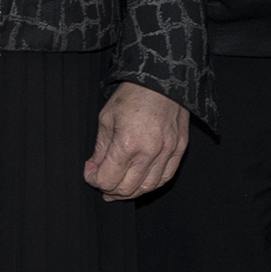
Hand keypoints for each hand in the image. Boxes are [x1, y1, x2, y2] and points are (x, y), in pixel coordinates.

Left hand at [87, 81, 190, 199]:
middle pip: (127, 189)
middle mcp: (150, 152)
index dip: (93, 180)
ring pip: (148, 187)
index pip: (107, 180)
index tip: (90, 171)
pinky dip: (152, 184)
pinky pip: (166, 176)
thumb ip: (101, 148)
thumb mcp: (106, 119)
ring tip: (120, 187)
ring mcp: (168, 151)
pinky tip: (141, 181)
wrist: (162, 79)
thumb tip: (95, 167)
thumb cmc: (133, 95)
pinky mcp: (180, 148)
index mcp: (127, 144)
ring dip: (131, 192)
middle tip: (102, 182)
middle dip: (110, 190)